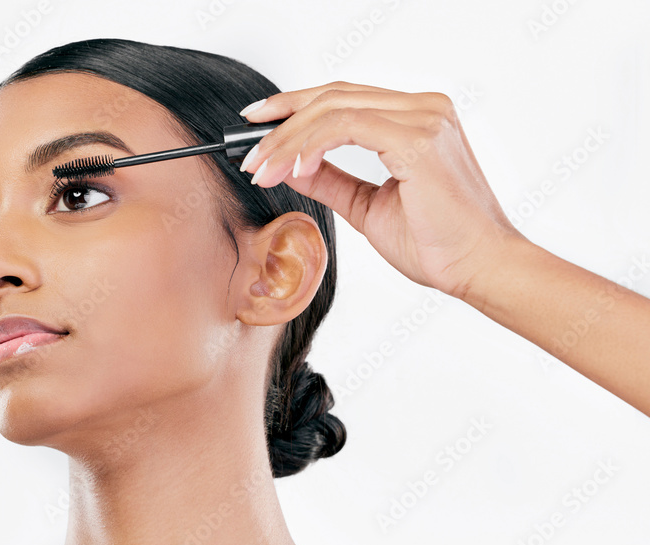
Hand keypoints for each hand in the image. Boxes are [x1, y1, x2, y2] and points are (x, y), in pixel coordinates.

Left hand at [239, 81, 525, 299]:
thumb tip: (292, 167)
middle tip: (246, 152)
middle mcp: (423, 108)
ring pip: (334, 109)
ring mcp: (424, 118)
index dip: (294, 108)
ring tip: (260, 169)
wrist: (478, 269)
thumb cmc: (437, 242)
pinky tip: (292, 168)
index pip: (342, 99)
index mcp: (415, 119)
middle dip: (280, 122)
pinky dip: (312, 145)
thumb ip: (332, 180)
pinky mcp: (420, 138)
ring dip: (288, 139)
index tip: (256, 126)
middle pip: (333, 96)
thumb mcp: (367, 206)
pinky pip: (348, 126)